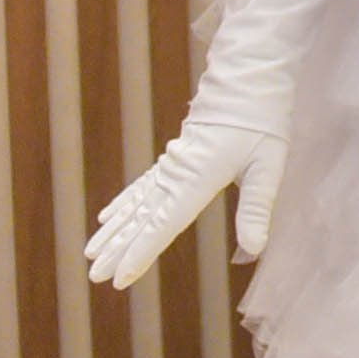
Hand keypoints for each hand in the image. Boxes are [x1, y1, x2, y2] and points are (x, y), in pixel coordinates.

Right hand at [85, 116, 283, 285]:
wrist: (246, 80)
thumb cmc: (261, 123)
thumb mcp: (267, 166)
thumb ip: (257, 209)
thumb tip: (255, 249)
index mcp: (197, 180)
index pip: (163, 225)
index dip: (140, 253)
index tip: (119, 277)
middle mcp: (175, 175)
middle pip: (141, 219)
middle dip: (117, 249)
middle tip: (93, 276)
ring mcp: (170, 166)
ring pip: (134, 205)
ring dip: (113, 230)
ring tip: (90, 253)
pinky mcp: (173, 159)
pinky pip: (140, 186)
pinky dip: (122, 204)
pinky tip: (106, 217)